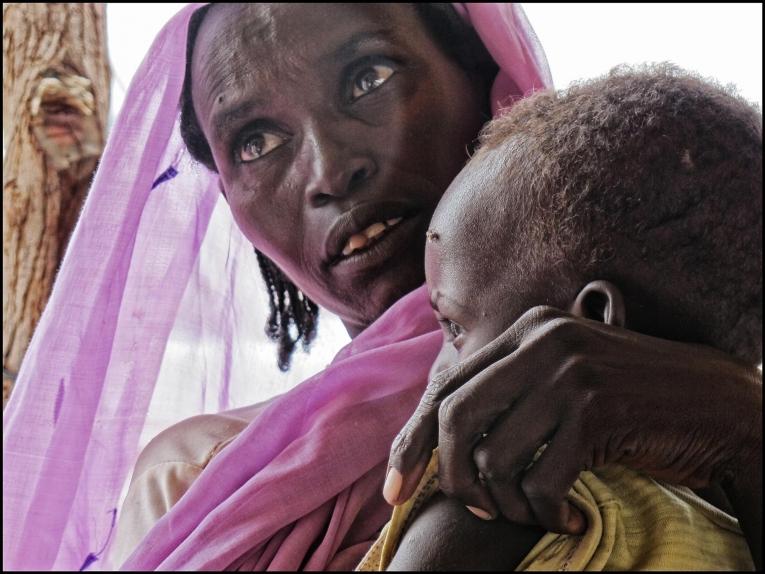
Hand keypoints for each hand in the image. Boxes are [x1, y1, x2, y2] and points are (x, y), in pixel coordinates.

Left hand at [385, 306, 761, 539]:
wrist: (713, 403)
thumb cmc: (629, 400)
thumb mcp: (563, 379)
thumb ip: (510, 390)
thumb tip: (445, 441)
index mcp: (527, 330)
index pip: (446, 387)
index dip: (411, 443)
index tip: (393, 490)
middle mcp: (543, 342)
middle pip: (455, 417)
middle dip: (449, 477)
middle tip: (474, 509)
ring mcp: (569, 374)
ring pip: (493, 458)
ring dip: (505, 504)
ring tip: (532, 513)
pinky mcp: (597, 411)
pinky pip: (539, 482)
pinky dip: (544, 514)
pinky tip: (569, 519)